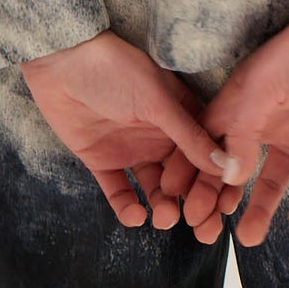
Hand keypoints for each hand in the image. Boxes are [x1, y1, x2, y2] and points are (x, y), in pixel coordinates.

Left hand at [22, 31, 243, 229]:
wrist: (62, 60)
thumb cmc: (116, 67)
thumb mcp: (158, 100)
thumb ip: (190, 135)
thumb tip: (226, 165)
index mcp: (181, 117)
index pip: (205, 156)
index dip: (215, 183)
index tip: (224, 208)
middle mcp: (161, 136)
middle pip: (183, 178)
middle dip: (193, 203)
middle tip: (199, 227)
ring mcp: (132, 149)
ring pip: (154, 188)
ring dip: (162, 206)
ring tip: (165, 217)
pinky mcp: (102, 160)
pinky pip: (119, 190)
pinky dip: (127, 206)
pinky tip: (135, 215)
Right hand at [194, 0, 288, 245]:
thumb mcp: (262, 86)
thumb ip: (242, 131)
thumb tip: (229, 176)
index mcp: (242, 105)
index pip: (208, 146)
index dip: (192, 174)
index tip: (176, 203)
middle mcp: (267, 122)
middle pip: (238, 169)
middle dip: (221, 199)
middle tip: (208, 231)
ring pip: (274, 179)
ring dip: (261, 207)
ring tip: (248, 237)